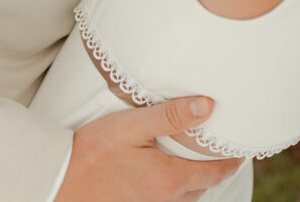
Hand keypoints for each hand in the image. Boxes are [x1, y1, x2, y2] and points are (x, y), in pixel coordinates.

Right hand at [56, 96, 242, 200]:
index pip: (215, 172)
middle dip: (213, 169)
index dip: (231, 160)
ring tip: (197, 158)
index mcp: (170, 179)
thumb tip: (209, 106)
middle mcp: (164, 201)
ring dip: (194, 181)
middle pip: (202, 186)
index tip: (242, 148)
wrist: (57, 182)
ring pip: (185, 199)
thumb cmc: (93, 151)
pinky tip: (166, 175)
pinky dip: (175, 191)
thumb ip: (171, 115)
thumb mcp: (133, 125)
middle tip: (220, 147)